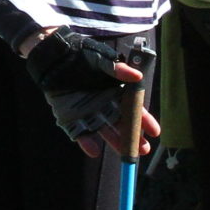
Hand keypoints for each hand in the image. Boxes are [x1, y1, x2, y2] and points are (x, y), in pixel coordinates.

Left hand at [24, 28, 157, 158]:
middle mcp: (104, 105)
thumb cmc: (80, 54)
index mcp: (115, 92)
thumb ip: (117, 69)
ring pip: (105, 131)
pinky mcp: (70, 118)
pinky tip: (94, 151)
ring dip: (115, 143)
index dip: (144, 120)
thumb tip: (138, 77)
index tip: (155, 132)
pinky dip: (86, 143)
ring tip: (127, 155)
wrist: (54, 56)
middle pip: (122, 125)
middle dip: (133, 137)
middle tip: (144, 149)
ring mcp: (88, 113)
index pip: (133, 109)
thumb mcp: (100, 59)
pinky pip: (80, 133)